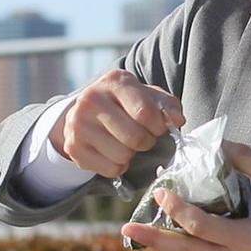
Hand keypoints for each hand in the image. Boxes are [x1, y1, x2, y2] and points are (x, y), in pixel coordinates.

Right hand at [50, 69, 183, 177]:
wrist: (86, 110)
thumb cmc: (126, 103)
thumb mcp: (148, 96)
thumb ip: (167, 106)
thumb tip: (177, 120)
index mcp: (115, 81)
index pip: (145, 112)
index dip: (158, 126)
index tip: (157, 127)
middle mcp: (91, 99)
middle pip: (135, 138)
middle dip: (146, 142)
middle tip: (142, 137)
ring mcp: (78, 124)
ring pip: (122, 156)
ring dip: (132, 154)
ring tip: (125, 142)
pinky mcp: (73, 147)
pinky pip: (110, 169)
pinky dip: (118, 166)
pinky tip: (113, 151)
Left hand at [120, 141, 250, 250]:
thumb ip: (245, 160)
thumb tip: (214, 143)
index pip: (204, 227)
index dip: (179, 208)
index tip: (162, 190)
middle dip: (155, 240)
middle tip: (126, 229)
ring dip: (167, 242)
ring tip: (139, 229)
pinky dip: (187, 242)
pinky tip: (171, 229)